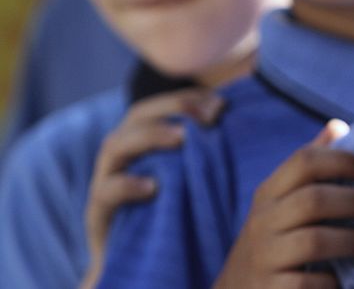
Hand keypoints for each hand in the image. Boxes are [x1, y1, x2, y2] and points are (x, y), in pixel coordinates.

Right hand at [80, 88, 224, 288]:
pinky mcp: (98, 215)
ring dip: (150, 136)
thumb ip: (209, 153)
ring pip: (115, 146)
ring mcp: (105, 182)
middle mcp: (123, 156)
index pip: (160, 106)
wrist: (149, 269)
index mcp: (144, 142)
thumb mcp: (195, 181)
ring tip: (182, 138)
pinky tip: (153, 187)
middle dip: (174, 107)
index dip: (188, 98)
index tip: (221, 102)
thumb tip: (241, 122)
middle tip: (210, 114)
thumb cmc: (179, 218)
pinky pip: (105, 194)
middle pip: (138, 116)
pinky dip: (127, 186)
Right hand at [214, 120, 353, 288]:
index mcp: (269, 192)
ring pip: (314, 241)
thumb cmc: (275, 237)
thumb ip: (310, 166)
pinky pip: (309, 284)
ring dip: (352, 240)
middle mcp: (263, 222)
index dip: (343, 160)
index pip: (303, 161)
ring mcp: (265, 257)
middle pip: (313, 199)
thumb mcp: (283, 200)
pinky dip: (332, 281)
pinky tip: (345, 277)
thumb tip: (339, 126)